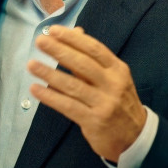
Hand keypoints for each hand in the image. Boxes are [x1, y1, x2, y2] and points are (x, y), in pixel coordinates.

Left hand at [28, 25, 145, 161]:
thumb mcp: (112, 78)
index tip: (54, 30)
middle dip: (59, 50)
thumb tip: (76, 31)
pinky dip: (50, 96)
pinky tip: (35, 89)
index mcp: (118, 69)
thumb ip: (92, 58)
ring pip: (73, 85)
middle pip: (83, 64)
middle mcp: (113, 84)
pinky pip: (68, 105)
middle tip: (40, 41)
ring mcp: (104, 103)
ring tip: (32, 65)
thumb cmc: (119, 102)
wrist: (136, 137)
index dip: (73, 38)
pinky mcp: (94, 121)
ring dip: (49, 73)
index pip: (94, 49)